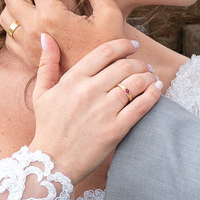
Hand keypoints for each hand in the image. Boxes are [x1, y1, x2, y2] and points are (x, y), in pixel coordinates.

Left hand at [1, 0, 125, 71]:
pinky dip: (16, 26)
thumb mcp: (110, 16)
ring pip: (5, 17)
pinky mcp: (26, 58)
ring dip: (16, 5)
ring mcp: (27, 46)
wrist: (99, 85)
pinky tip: (31, 23)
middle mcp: (33, 30)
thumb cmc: (106, 50)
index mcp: (51, 16)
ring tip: (32, 1)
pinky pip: (9, 37)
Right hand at [29, 33, 162, 185]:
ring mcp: (103, 111)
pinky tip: (157, 90)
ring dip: (148, 77)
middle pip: (124, 66)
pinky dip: (153, 95)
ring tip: (151, 77)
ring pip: (135, 83)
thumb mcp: (41, 93)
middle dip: (139, 62)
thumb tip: (47, 37)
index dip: (123, 45)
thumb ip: (47, 64)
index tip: (133, 46)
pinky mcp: (115, 130)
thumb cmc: (48, 127)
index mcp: (72, 80)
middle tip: (144, 65)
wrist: (52, 163)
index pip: (104, 52)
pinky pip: (141, 106)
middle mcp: (89, 92)